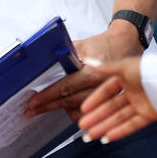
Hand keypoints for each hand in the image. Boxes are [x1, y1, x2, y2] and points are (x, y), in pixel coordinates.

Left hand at [24, 24, 143, 120]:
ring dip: (62, 111)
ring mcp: (108, 96)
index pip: (65, 88)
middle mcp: (101, 87)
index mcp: (93, 73)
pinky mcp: (111, 99)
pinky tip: (66, 110)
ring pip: (81, 111)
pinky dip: (78, 113)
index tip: (33, 102)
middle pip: (70, 102)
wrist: (124, 44)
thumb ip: (62, 54)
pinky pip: (92, 112)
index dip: (47, 96)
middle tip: (31, 111)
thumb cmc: (102, 44)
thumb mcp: (80, 45)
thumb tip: (41, 60)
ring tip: (44, 110)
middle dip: (48, 107)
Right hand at [76, 55, 156, 142]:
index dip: (95, 100)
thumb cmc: (149, 71)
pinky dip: (120, 131)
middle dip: (96, 117)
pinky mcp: (150, 115)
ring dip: (104, 127)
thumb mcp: (123, 67)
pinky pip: (132, 125)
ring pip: (119, 118)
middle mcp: (133, 92)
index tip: (83, 109)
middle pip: (111, 107)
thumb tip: (88, 62)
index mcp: (127, 79)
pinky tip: (108, 137)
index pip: (107, 91)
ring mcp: (141, 105)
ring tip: (91, 135)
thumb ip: (105, 68)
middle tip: (83, 126)